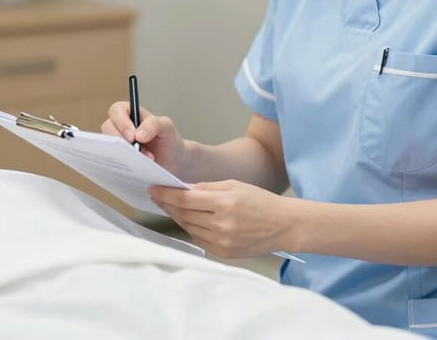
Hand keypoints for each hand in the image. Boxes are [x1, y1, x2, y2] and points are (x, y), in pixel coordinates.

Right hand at [102, 102, 186, 175]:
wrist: (174, 163)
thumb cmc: (169, 140)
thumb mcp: (167, 127)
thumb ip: (154, 124)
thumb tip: (138, 134)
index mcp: (132, 114)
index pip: (117, 110)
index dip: (121, 122)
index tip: (132, 136)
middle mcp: (122, 127)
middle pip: (108, 127)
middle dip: (121, 140)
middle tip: (136, 150)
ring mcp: (119, 144)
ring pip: (108, 145)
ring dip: (122, 154)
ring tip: (142, 161)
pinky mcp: (119, 159)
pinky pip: (111, 161)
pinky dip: (120, 165)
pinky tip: (134, 169)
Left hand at [149, 180, 291, 258]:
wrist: (282, 224)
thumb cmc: (260, 200)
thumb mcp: (234, 185)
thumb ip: (207, 188)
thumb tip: (184, 189)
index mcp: (224, 203)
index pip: (185, 199)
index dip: (166, 194)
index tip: (153, 189)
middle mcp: (221, 225)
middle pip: (183, 214)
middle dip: (168, 204)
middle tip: (157, 195)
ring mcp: (221, 241)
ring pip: (188, 227)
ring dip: (177, 216)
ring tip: (170, 206)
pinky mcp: (223, 252)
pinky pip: (199, 238)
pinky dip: (191, 227)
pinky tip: (188, 219)